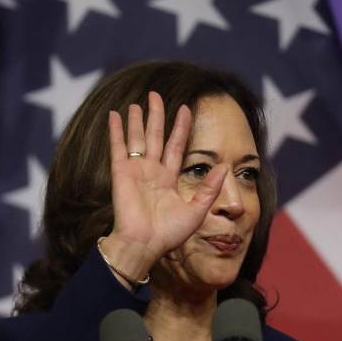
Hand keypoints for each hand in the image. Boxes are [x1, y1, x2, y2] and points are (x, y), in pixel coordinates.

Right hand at [101, 92, 227, 283]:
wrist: (144, 245)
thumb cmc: (169, 234)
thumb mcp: (196, 210)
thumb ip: (209, 188)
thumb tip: (226, 166)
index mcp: (168, 179)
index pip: (176, 146)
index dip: (180, 128)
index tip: (185, 109)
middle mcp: (152, 172)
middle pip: (155, 136)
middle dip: (156, 116)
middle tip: (156, 95)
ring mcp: (135, 171)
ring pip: (137, 138)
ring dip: (136, 120)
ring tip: (137, 102)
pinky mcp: (121, 173)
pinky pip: (118, 147)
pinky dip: (116, 131)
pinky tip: (115, 115)